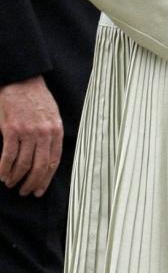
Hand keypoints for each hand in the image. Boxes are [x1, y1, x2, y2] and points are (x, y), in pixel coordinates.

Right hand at [0, 75, 63, 196]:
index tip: (39, 190)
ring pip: (23, 164)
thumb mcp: (53, 116)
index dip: (45, 179)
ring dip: (16, 178)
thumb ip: (52, 136)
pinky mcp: (11, 129)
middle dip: (32, 183)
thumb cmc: (36, 99)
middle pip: (39, 167)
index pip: (53, 162)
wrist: (21, 80)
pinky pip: (8, 155)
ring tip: (11, 184)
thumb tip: (48, 159)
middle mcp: (44, 133)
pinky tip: (2, 175)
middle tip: (25, 192)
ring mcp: (28, 132)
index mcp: (56, 131)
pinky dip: (4, 168)